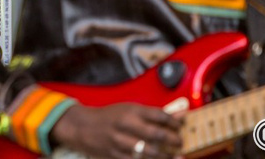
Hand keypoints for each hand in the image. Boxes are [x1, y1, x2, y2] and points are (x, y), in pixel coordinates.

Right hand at [50, 103, 182, 158]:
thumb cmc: (110, 117)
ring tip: (174, 156)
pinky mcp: (115, 156)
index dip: (174, 122)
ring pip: (149, 152)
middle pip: (156, 134)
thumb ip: (154, 114)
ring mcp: (120, 142)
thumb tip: (179, 114)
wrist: (84, 127)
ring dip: (165, 156)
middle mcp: (126, 125)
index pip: (159, 115)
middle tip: (179, 142)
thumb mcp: (130, 110)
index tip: (180, 126)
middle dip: (173, 140)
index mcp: (131, 110)